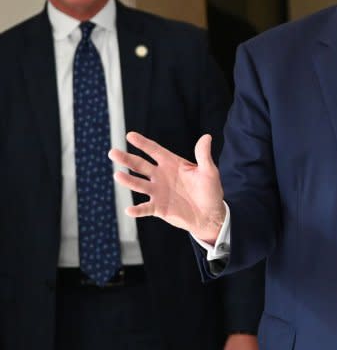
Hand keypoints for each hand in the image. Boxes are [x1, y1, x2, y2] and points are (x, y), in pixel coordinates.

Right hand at [108, 131, 225, 242]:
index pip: (154, 150)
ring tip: (117, 175)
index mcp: (171, 163)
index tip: (130, 135)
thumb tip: (206, 137)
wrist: (209, 214)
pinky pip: (145, 208)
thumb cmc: (210, 190)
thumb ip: (204, 156)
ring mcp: (158, 192)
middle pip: (140, 165)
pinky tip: (129, 209)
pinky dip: (137, 210)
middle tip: (113, 152)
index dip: (143, 143)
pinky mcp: (158, 208)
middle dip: (127, 159)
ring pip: (139, 184)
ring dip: (128, 181)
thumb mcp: (209, 172)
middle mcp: (161, 176)